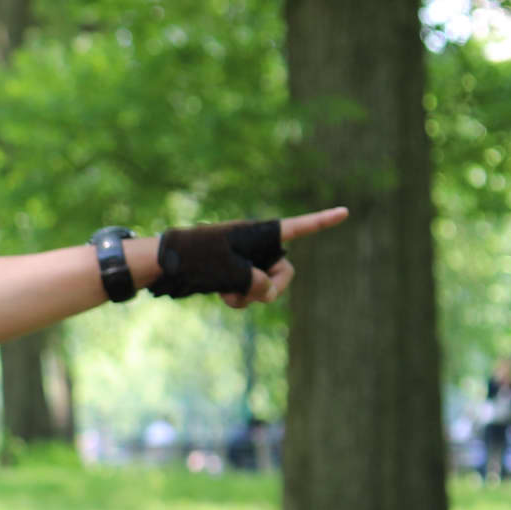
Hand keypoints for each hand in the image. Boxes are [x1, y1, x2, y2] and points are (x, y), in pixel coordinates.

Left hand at [151, 207, 343, 308]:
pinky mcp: (236, 272)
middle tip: (252, 294)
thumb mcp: (231, 272)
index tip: (345, 212)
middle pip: (284, 272)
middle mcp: (258, 244)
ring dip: (251, 296)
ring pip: (266, 285)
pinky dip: (240, 297)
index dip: (322, 222)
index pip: (298, 228)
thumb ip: (256, 283)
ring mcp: (247, 259)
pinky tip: (223, 297)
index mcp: (260, 233)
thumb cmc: (198, 259)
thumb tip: (265, 291)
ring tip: (227, 295)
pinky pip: (250, 290)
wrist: (166, 262)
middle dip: (271, 288)